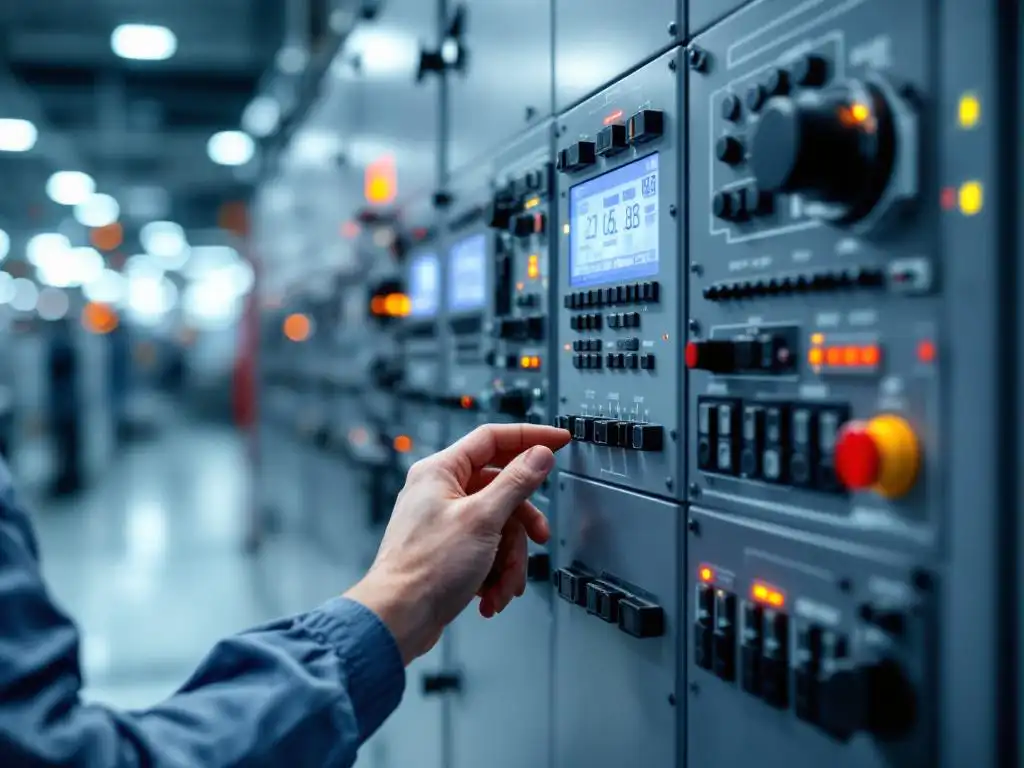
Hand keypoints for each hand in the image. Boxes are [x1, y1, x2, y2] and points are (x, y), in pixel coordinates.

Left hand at [345, 423, 570, 663]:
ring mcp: (444, 521)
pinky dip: (494, 573)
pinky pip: (485, 549)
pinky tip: (490, 595)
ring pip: (498, 526)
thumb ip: (516, 483)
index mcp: (441, 471)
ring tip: (504, 585)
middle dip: (521, 524)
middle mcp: (440, 491)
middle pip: (501, 490)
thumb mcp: (483, 519)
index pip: (493, 439)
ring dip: (509, 560)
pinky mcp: (447, 549)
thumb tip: (540, 454)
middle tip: (538, 537)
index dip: (530, 438)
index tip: (559, 441)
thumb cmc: (426, 568)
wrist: (398, 618)